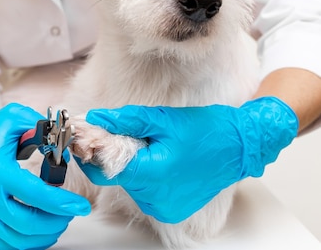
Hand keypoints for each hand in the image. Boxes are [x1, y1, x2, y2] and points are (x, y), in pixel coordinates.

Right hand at [0, 103, 90, 249]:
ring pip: (17, 239)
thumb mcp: (13, 117)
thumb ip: (40, 127)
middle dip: (55, 221)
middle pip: (26, 223)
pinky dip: (28, 243)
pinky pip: (6, 244)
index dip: (61, 202)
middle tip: (71, 211)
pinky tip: (42, 230)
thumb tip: (64, 148)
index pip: (32, 193)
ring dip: (45, 234)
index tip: (82, 205)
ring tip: (59, 219)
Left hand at [78, 97, 297, 222]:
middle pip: (117, 176)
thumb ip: (125, 120)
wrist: (241, 147)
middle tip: (128, 134)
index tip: (88, 138)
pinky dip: (145, 176)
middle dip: (115, 155)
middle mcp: (154, 199)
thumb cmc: (206, 131)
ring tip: (152, 146)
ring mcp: (163, 208)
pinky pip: (145, 193)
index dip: (92, 153)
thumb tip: (97, 119)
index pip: (102, 170)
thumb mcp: (162, 119)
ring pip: (130, 184)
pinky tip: (160, 160)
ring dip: (132, 165)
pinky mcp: (170, 210)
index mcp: (150, 175)